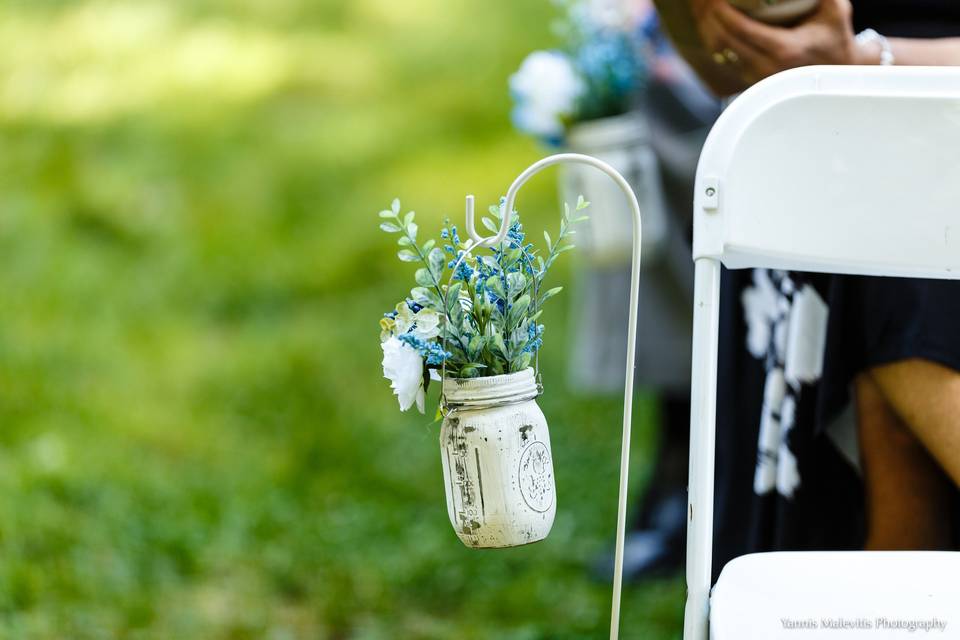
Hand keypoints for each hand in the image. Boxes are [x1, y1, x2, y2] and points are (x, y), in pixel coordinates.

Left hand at [693, 0, 870, 85]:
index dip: (720, 10)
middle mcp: (765, 67)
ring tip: (697, 6)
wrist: (836, 75)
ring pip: (719, 52)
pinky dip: (711, 39)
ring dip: (704, 28)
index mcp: (784, 50)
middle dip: (706, 16)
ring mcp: (755, 77)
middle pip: (723, 40)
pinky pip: (723, 58)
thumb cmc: (836, 39)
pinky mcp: (749, 80)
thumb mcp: (835, 10)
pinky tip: (705, 23)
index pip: (740, 29)